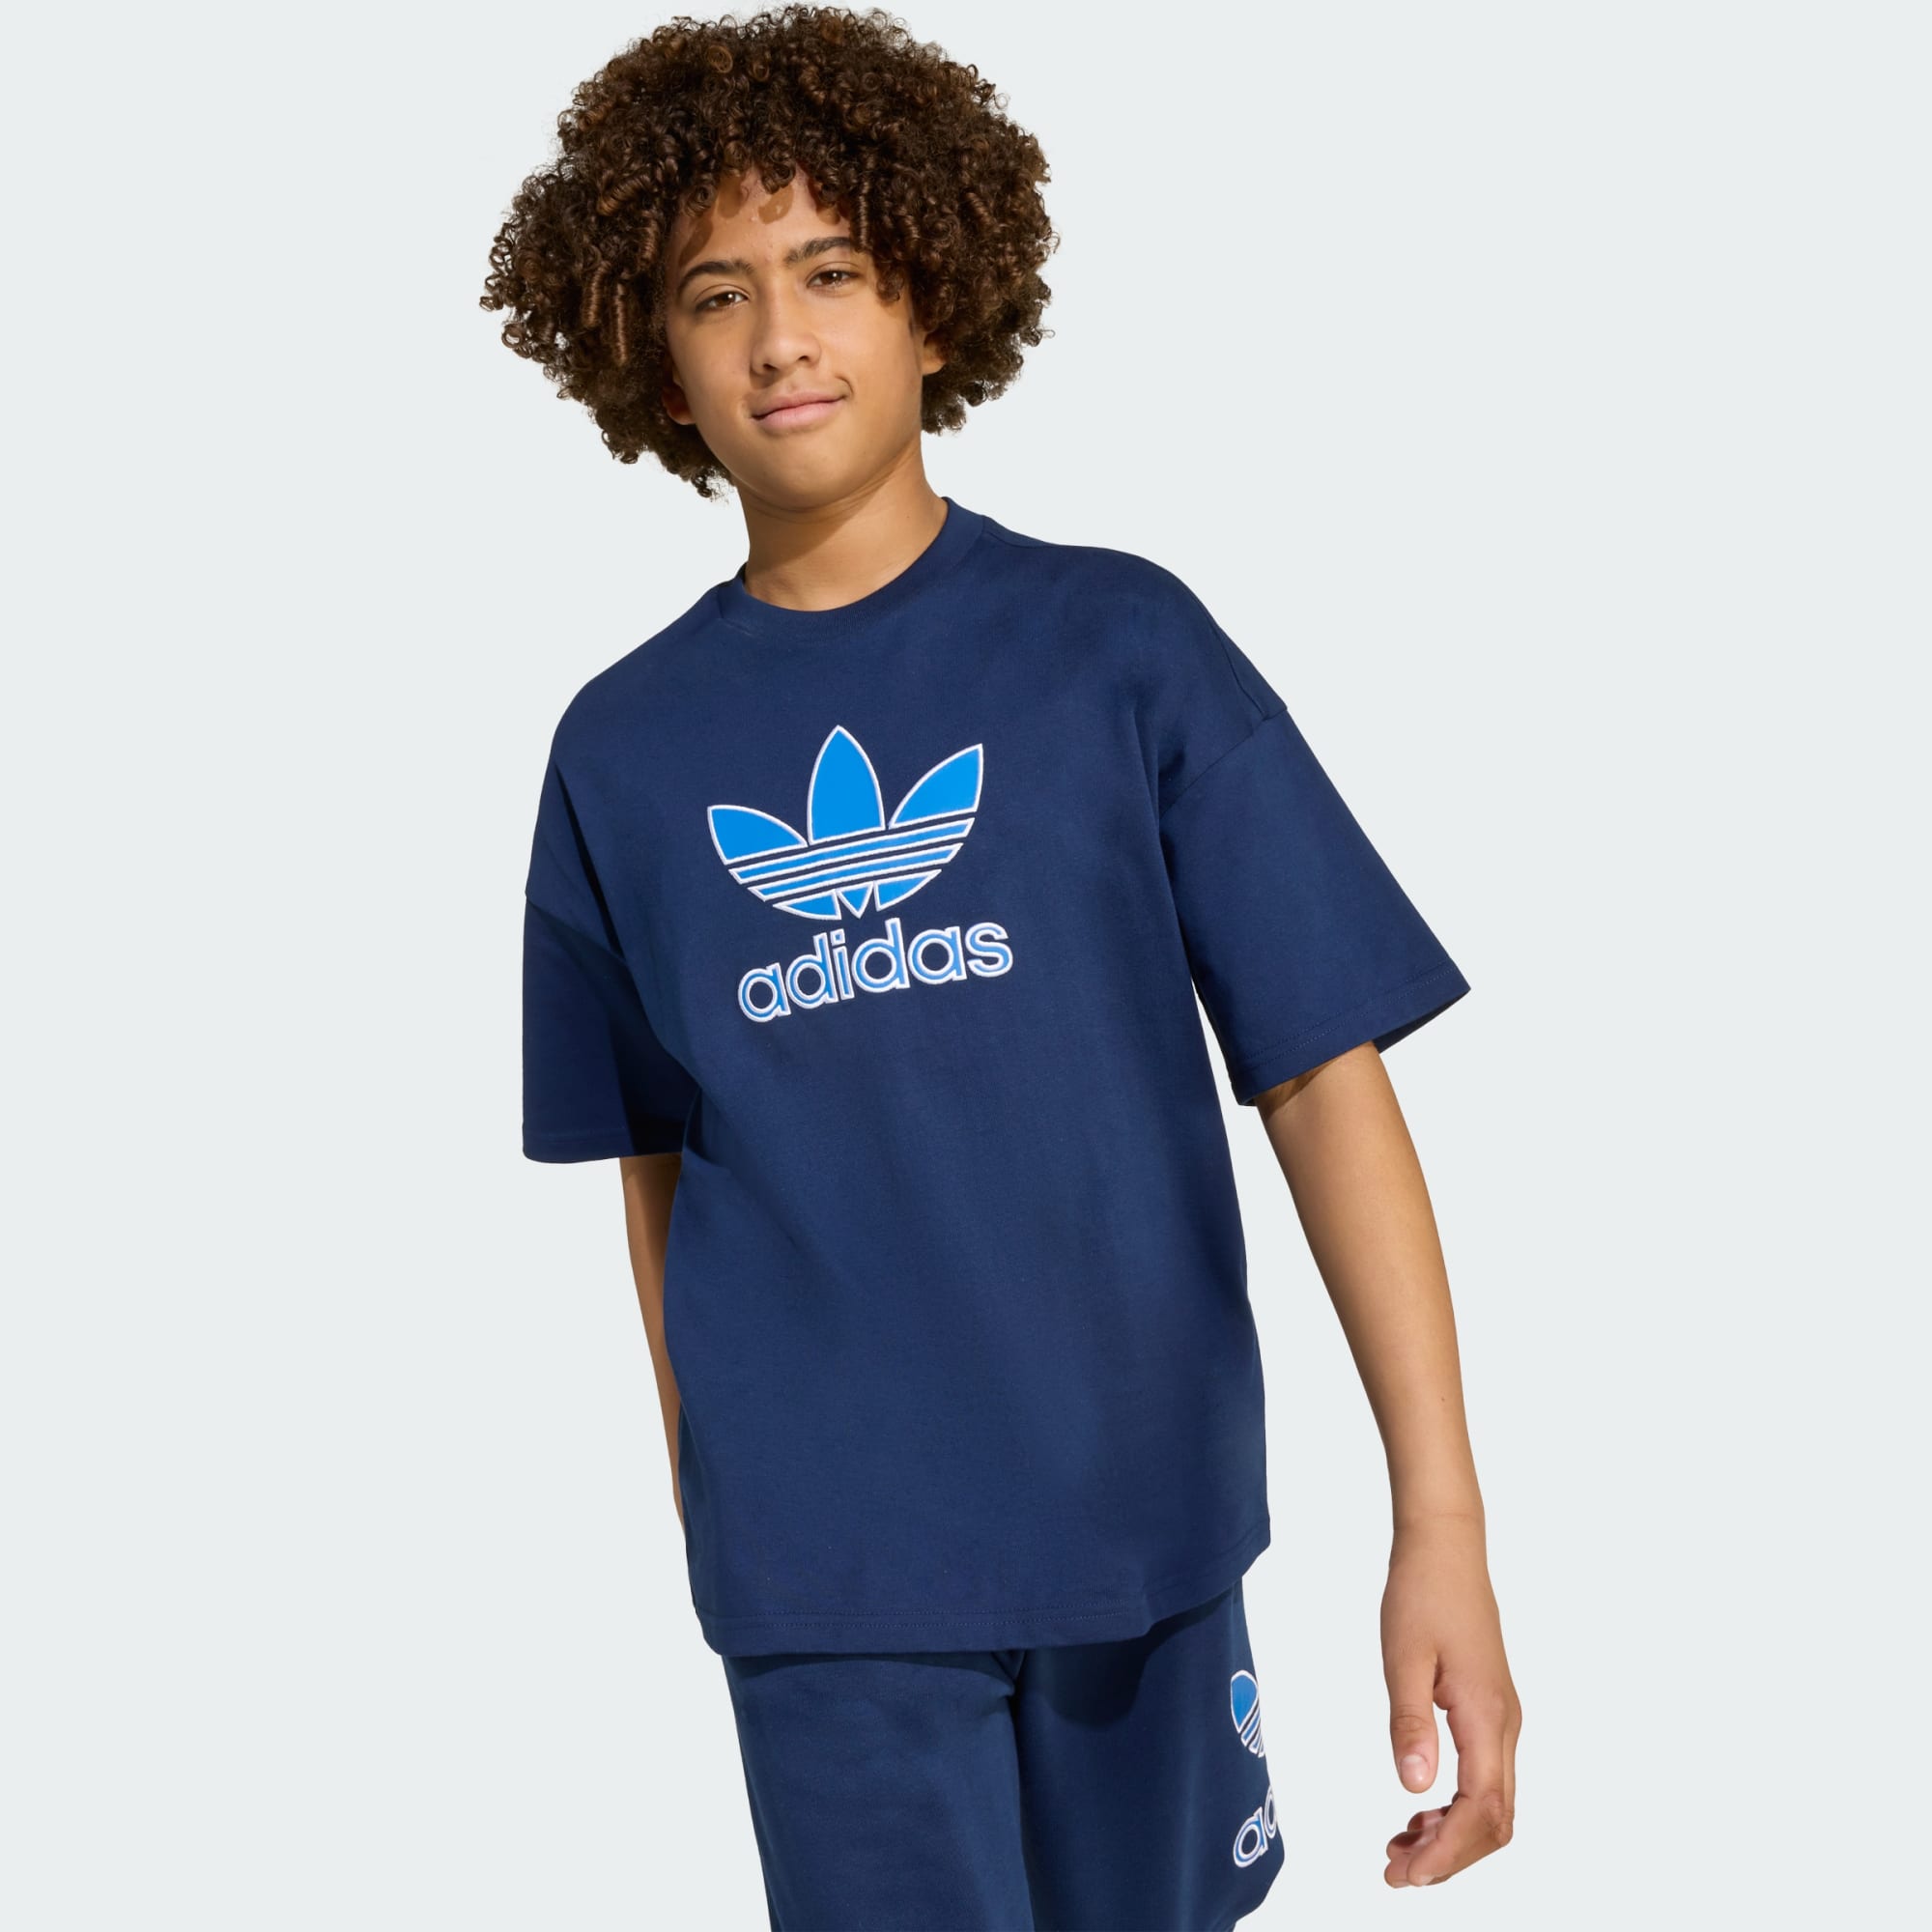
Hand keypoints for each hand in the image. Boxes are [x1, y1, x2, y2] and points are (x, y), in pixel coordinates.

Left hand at [1380, 1517, 1519, 1886]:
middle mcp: (1505, 1726)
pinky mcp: (1489, 1710)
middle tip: (1395, 1872)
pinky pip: (1484, 1777)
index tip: (1405, 1874)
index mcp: (1487, 1717)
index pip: (1481, 1811)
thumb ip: (1409, 1723)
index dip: (1447, 1852)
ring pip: (1492, 1802)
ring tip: (1399, 1847)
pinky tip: (1418, 1809)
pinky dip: (1455, 1807)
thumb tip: (1412, 1787)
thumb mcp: (1403, 1657)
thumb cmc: (1423, 1593)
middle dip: (1450, 1856)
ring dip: (1451, 1835)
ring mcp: (1501, 1720)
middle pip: (1495, 1820)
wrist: (1445, 1547)